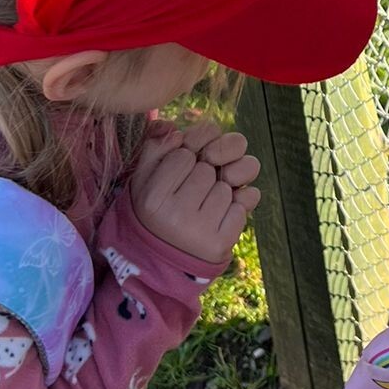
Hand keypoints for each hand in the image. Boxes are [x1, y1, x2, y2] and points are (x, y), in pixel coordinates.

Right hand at [128, 123, 261, 269]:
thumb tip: (175, 129)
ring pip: (227, 187)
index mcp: (152, 197)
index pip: (184, 154)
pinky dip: (235, 208)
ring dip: (220, 193)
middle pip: (208, 169)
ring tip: (202, 209)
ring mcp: (200, 231)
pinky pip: (244, 205)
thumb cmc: (157, 210)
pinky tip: (217, 220)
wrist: (165, 258)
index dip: (186, 160)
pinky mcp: (221, 243)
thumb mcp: (145, 178)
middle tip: (191, 194)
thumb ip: (156, 146)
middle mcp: (175, 215)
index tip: (179, 176)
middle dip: (204, 175)